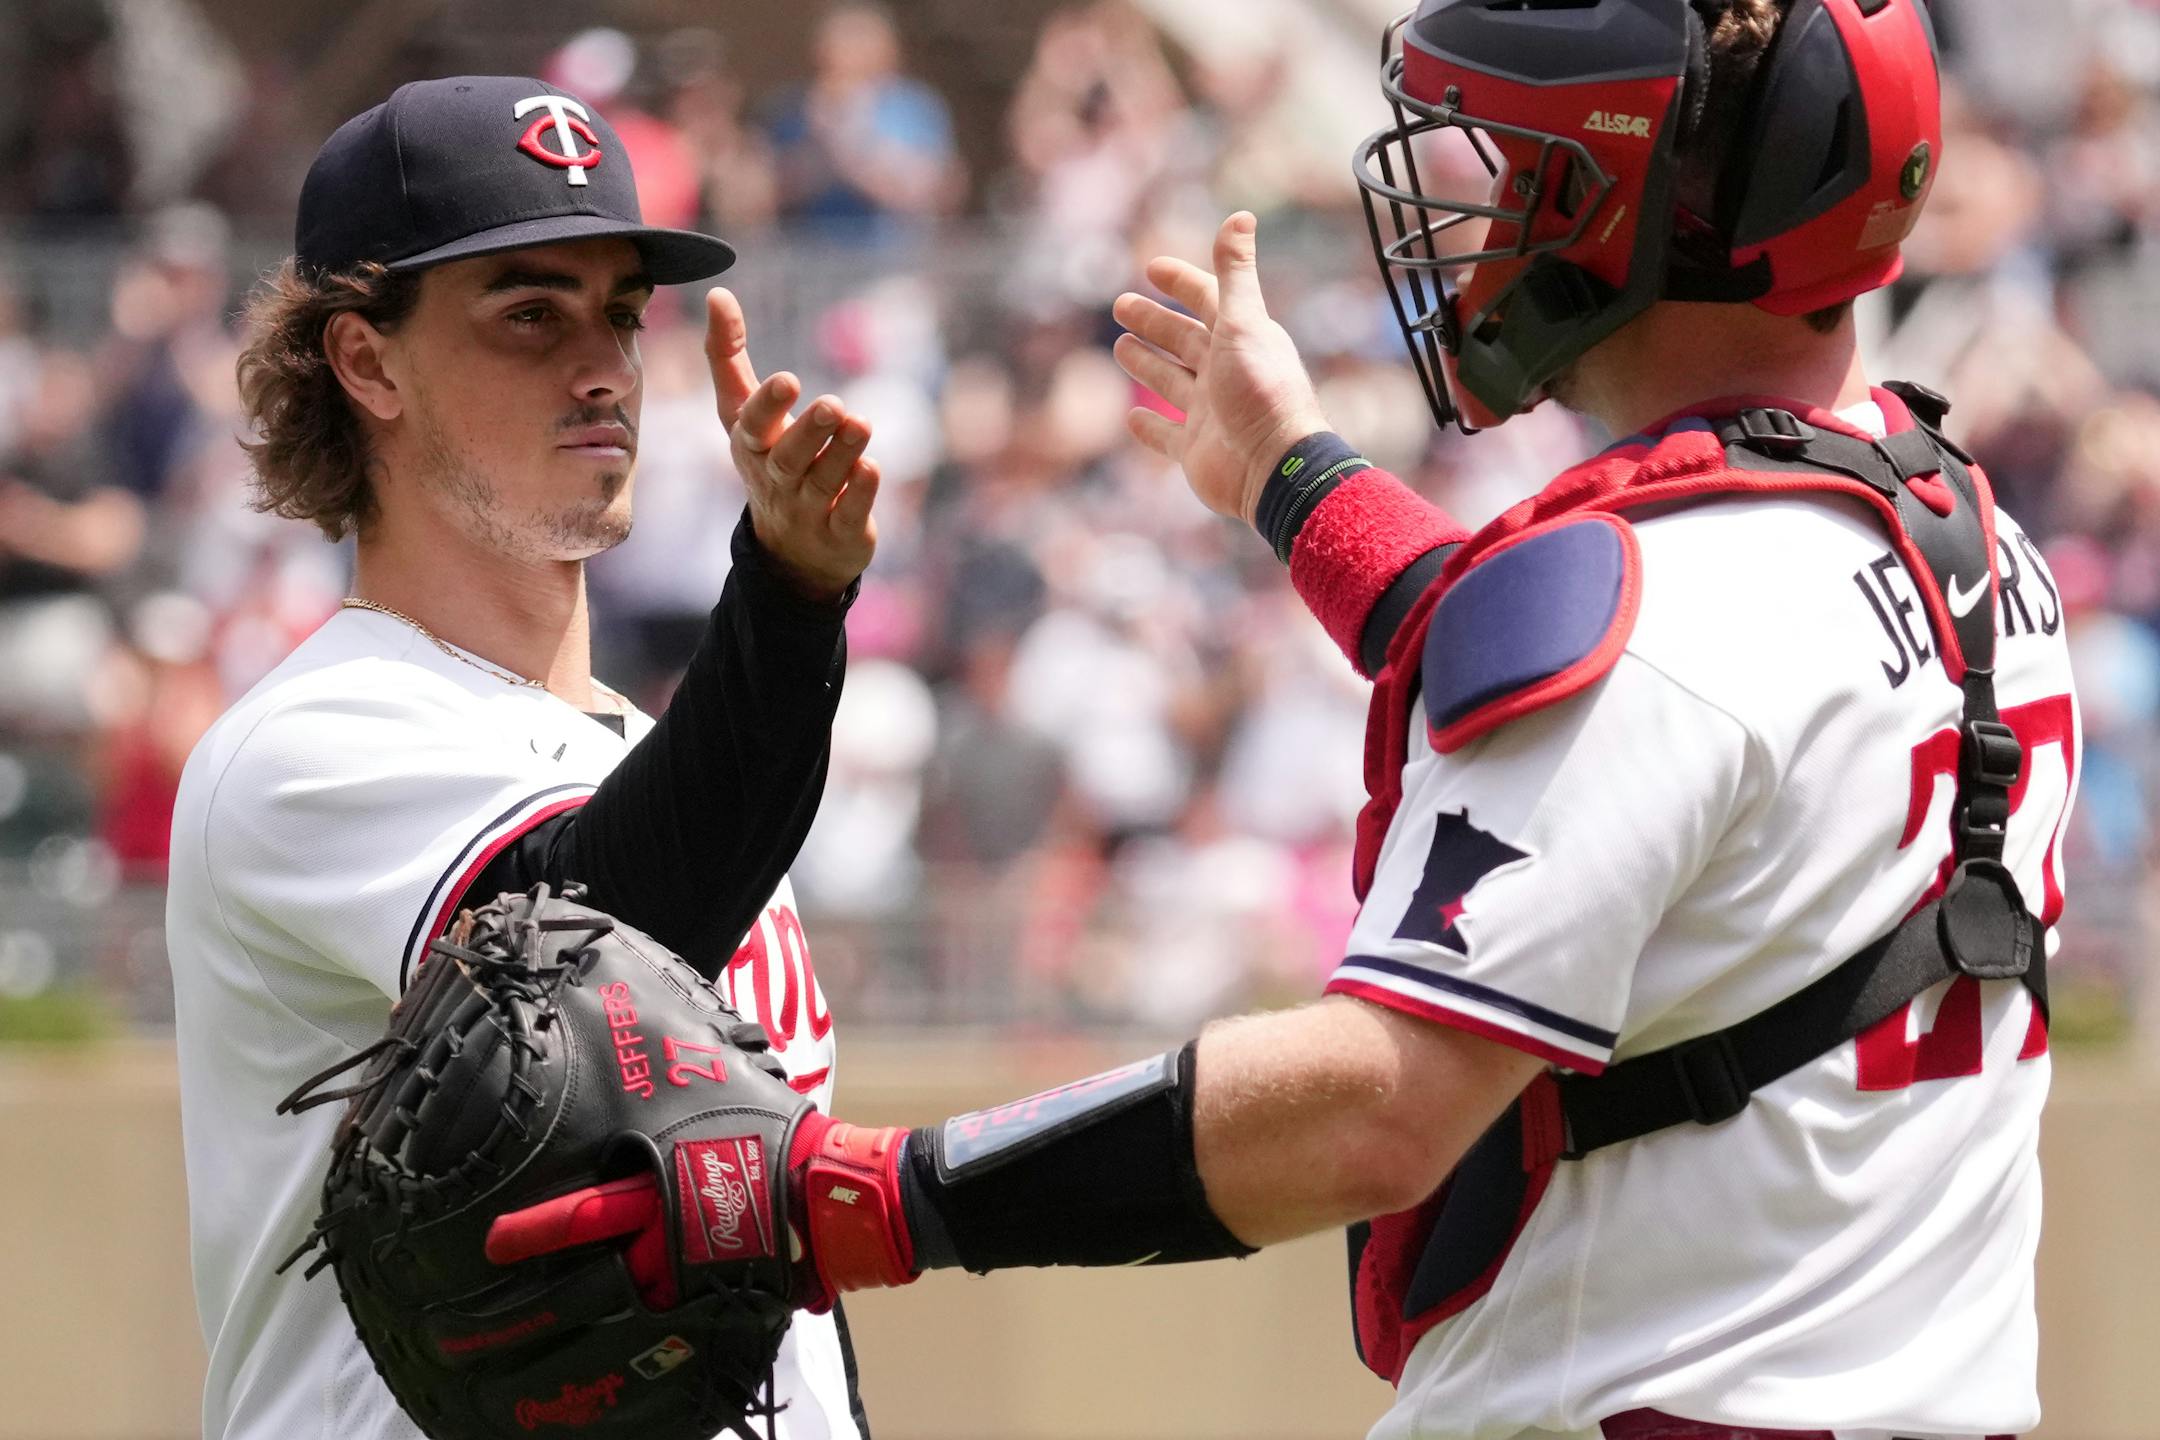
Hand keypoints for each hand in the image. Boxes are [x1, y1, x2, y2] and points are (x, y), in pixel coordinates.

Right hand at [706, 288, 879, 601]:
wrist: (791, 551)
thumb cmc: (768, 462)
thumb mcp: (742, 414)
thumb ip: (727, 356)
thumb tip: (718, 293)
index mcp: (751, 448)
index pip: (751, 426)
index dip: (767, 406)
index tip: (788, 379)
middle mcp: (776, 480)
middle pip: (788, 459)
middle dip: (808, 432)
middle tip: (833, 405)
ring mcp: (808, 510)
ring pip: (824, 482)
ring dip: (843, 453)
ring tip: (860, 423)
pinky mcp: (841, 533)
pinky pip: (849, 514)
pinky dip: (860, 493)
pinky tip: (871, 468)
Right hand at [1113, 212, 1331, 527]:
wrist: (1273, 469)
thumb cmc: (1261, 392)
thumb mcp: (1245, 324)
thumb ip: (1236, 273)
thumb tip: (1241, 215)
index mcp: (1241, 340)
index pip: (1208, 301)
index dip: (1182, 282)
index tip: (1152, 268)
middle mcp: (1225, 374)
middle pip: (1184, 340)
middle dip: (1154, 322)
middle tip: (1120, 306)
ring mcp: (1208, 414)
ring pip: (1171, 382)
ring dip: (1147, 363)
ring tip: (1120, 347)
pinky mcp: (1195, 451)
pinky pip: (1166, 436)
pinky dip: (1148, 426)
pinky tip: (1131, 416)